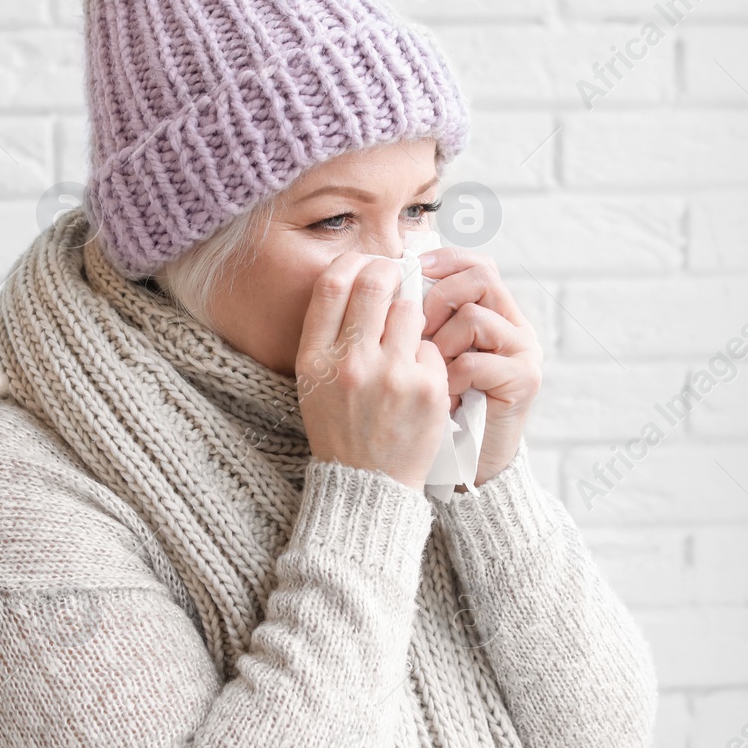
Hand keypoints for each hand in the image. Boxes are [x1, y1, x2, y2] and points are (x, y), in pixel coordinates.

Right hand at [297, 253, 449, 492]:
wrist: (366, 484)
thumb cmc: (340, 427)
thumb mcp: (314, 382)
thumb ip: (330, 334)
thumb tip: (360, 276)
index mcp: (315, 359)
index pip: (333, 283)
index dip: (354, 262)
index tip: (367, 264)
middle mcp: (350, 363)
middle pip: (375, 283)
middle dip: (390, 272)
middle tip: (397, 277)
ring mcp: (391, 376)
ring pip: (411, 310)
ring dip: (410, 318)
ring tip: (404, 341)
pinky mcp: (427, 390)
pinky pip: (433, 348)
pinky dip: (427, 359)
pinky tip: (417, 382)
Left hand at [417, 247, 542, 486]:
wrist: (466, 467)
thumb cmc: (434, 411)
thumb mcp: (424, 359)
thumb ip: (419, 321)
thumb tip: (385, 277)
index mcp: (492, 313)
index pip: (475, 263)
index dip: (443, 260)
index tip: (410, 268)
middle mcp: (514, 325)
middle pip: (482, 277)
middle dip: (439, 297)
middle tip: (415, 329)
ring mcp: (523, 351)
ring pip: (474, 317)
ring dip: (441, 343)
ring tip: (430, 373)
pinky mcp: (525, 379)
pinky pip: (474, 361)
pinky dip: (451, 378)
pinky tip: (444, 398)